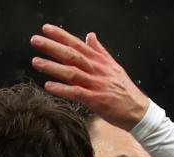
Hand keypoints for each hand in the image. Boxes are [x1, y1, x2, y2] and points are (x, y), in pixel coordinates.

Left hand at [30, 24, 149, 129]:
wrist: (138, 110)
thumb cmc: (124, 90)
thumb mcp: (114, 66)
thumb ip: (100, 51)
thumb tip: (90, 35)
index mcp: (100, 61)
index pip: (77, 44)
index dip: (61, 36)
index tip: (46, 29)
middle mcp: (97, 70)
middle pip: (71, 55)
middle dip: (52, 47)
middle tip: (34, 40)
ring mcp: (97, 84)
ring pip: (71, 72)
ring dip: (53, 67)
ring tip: (36, 62)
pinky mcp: (97, 100)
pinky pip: (76, 93)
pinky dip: (62, 89)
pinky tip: (48, 86)